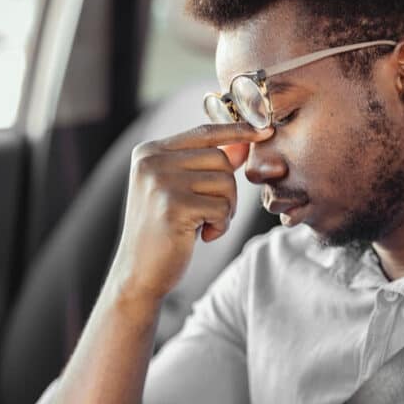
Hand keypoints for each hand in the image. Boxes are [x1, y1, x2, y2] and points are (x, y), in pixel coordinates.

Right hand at [110, 122, 272, 301]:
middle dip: (228, 190)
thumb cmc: (164, 231)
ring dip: (225, 208)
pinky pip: (222, 207)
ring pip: (225, 182)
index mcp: (150, 151)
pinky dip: (221, 226)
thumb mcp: (181, 190)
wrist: (139, 273)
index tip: (265, 130)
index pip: (204, 131)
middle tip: (211, 213)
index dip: (237, 130)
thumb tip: (243, 142)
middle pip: (220, 158)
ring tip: (202, 224)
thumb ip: (205, 165)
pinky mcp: (173, 205)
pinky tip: (201, 236)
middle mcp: (151, 160)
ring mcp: (160, 181)